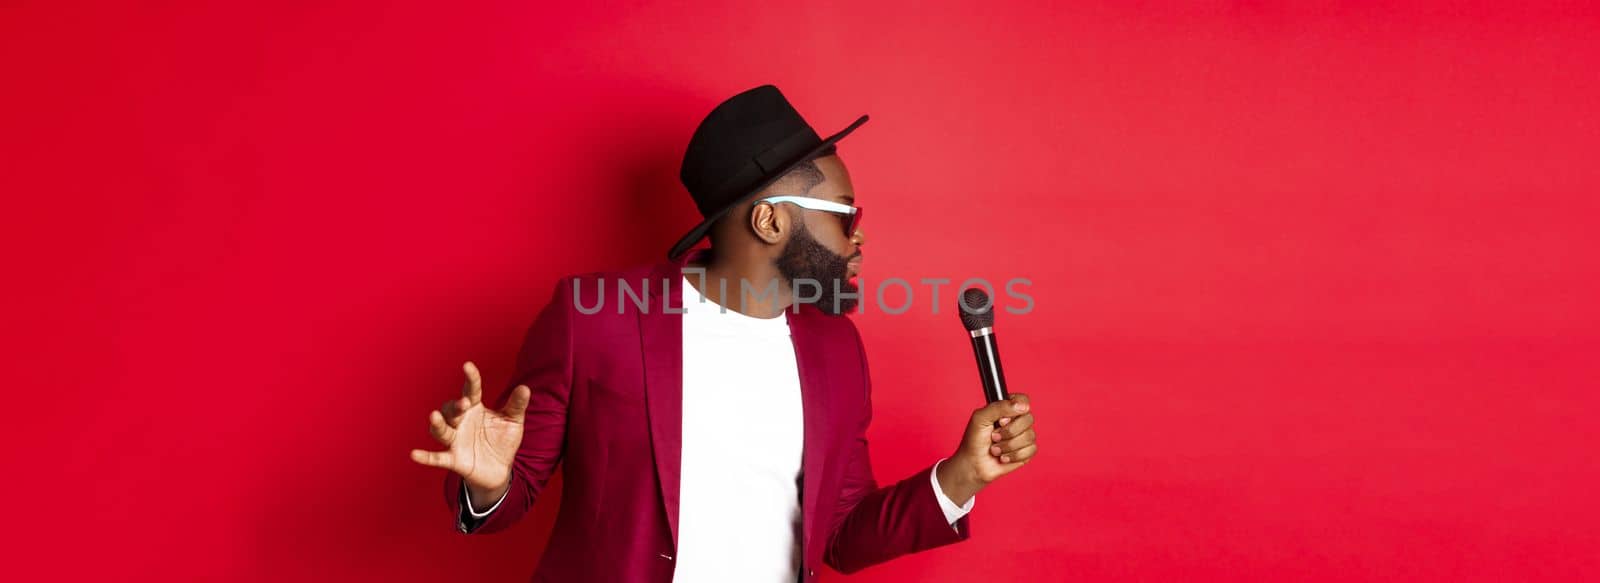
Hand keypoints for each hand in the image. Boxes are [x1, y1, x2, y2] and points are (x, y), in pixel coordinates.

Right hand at [409, 361, 530, 506]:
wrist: (500, 469)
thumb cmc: (502, 440)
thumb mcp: (513, 422)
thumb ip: (517, 406)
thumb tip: (525, 388)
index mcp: (475, 409)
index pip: (471, 390)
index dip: (470, 378)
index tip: (467, 366)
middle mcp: (461, 422)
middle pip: (452, 410)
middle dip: (456, 406)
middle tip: (464, 403)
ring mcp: (455, 441)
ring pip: (442, 430)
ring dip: (437, 424)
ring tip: (434, 416)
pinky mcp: (453, 460)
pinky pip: (436, 458)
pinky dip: (425, 457)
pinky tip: (414, 454)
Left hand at [936, 393, 1036, 504]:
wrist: (973, 464)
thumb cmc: (974, 439)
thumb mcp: (981, 418)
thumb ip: (999, 407)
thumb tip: (1022, 406)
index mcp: (1007, 409)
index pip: (1023, 400)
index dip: (1015, 410)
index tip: (1001, 420)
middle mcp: (1017, 421)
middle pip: (1029, 419)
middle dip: (1008, 431)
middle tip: (993, 436)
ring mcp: (1023, 436)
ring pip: (1029, 436)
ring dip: (1008, 445)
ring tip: (995, 449)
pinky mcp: (1026, 452)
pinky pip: (1030, 450)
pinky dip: (1013, 455)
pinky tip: (1003, 457)